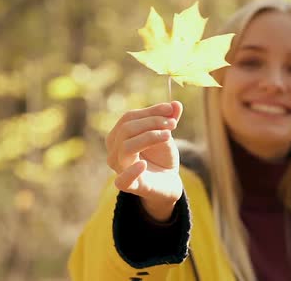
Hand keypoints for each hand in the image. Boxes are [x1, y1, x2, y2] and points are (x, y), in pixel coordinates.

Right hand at [106, 101, 183, 221]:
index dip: (150, 111)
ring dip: (149, 137)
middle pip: (127, 129)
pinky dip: (132, 171)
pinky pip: (122, 180)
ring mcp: (119, 169)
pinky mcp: (129, 186)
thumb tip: (176, 104)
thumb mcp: (166, 135)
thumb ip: (169, 119)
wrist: (168, 181)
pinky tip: (143, 164)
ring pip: (126, 147)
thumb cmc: (161, 157)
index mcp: (118, 135)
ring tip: (168, 136)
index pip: (129, 117)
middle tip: (173, 124)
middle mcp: (114, 151)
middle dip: (152, 122)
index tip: (170, 109)